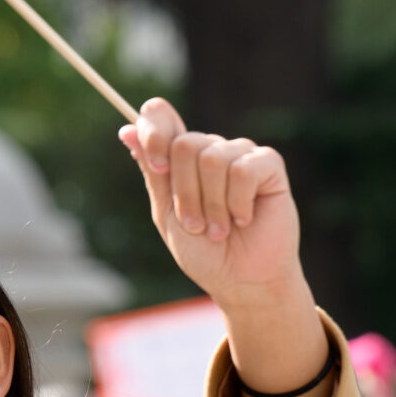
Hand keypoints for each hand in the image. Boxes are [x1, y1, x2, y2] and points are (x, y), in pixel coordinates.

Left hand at [120, 97, 304, 311]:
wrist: (241, 281)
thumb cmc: (204, 252)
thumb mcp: (166, 214)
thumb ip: (152, 173)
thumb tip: (126, 130)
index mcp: (180, 157)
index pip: (159, 114)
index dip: (153, 132)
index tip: (157, 168)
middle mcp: (210, 148)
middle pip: (184, 143)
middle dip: (185, 194)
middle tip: (196, 225)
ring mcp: (241, 153)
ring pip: (211, 159)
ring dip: (212, 205)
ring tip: (219, 229)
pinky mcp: (268, 164)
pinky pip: (242, 170)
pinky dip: (237, 204)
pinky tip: (244, 219)